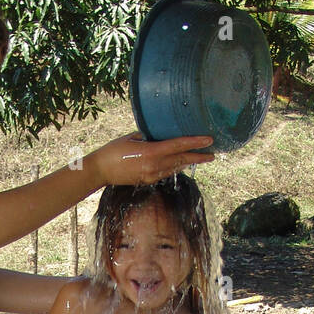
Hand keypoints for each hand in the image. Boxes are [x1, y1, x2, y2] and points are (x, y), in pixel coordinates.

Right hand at [87, 132, 213, 187]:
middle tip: (213, 154)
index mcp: (151, 153)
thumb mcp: (131, 137)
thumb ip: (148, 135)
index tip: (209, 140)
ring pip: (176, 167)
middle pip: (182, 160)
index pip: (179, 146)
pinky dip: (176, 167)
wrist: (100, 171)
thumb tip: (159, 132)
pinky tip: (181, 164)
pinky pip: (167, 172)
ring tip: (201, 157)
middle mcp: (155, 166)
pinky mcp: (148, 180)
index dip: (195, 143)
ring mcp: (152, 175)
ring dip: (188, 162)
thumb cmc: (113, 150)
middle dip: (198, 157)